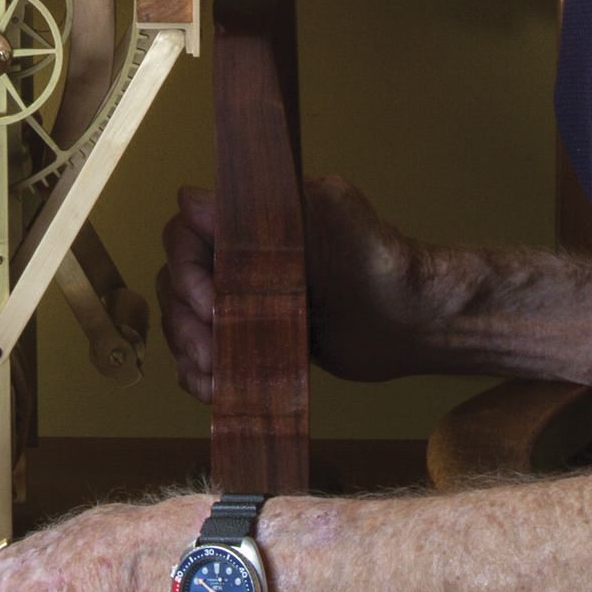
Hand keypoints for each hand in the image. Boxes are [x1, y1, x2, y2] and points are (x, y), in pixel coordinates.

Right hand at [158, 175, 449, 400]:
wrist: (416, 320)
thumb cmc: (380, 260)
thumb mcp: (333, 216)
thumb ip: (265, 210)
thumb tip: (190, 199)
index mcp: (248, 223)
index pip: (184, 237)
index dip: (185, 272)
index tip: (211, 304)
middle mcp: (238, 259)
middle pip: (175, 286)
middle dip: (186, 323)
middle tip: (213, 353)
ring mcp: (242, 303)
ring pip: (184, 325)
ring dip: (189, 353)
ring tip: (214, 378)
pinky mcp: (252, 342)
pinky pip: (206, 358)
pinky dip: (201, 376)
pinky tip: (214, 392)